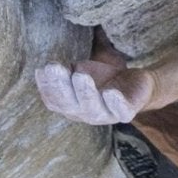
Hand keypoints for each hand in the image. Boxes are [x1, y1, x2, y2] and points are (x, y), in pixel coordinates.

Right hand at [34, 63, 154, 124]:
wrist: (134, 84)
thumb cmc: (103, 78)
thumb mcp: (80, 70)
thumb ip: (66, 68)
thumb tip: (47, 62)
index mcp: (71, 106)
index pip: (54, 100)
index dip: (47, 86)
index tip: (42, 68)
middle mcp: (86, 114)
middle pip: (70, 104)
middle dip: (62, 87)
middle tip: (55, 68)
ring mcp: (107, 115)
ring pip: (94, 109)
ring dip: (86, 93)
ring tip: (80, 75)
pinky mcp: (127, 112)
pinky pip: (121, 111)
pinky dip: (116, 103)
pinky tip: (110, 93)